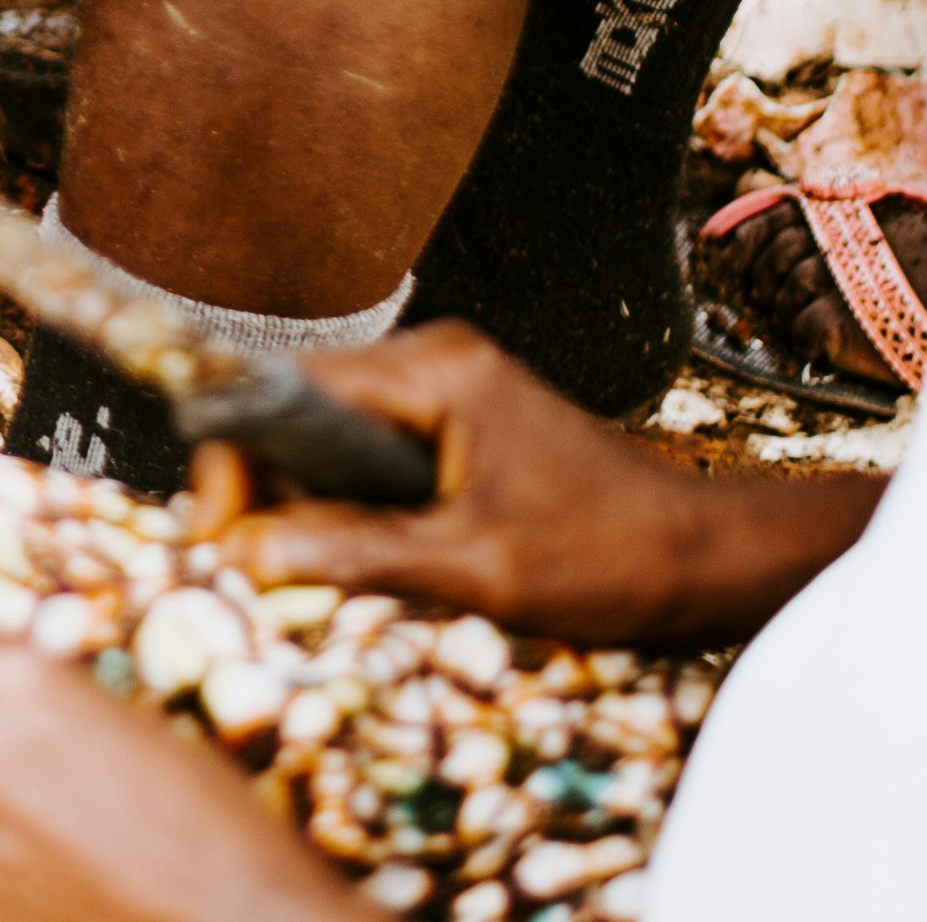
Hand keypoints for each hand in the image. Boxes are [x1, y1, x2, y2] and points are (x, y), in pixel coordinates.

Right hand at [215, 323, 871, 647]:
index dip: (239, 459)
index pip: (291, 389)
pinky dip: (358, 502)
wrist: (706, 560)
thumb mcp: (474, 569)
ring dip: (316, 499)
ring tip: (323, 567)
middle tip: (259, 565)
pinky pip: (375, 452)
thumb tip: (241, 554)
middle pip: (303, 408)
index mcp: (437, 369)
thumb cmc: (606, 558)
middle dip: (272, 485)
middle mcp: (436, 357)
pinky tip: (374, 553)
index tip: (219, 535)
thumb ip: (356, 552)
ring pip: (336, 435)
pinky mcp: (462, 421)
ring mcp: (451, 386)